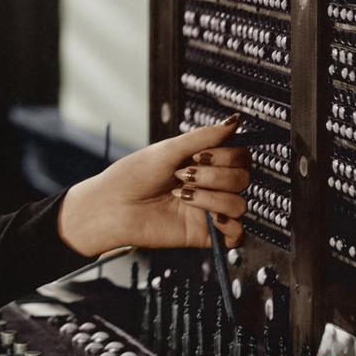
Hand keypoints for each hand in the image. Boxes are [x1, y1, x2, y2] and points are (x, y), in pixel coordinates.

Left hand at [57, 116, 250, 255]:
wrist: (113, 207)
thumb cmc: (132, 177)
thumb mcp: (169, 149)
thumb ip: (206, 136)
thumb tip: (235, 120)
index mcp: (203, 164)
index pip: (240, 158)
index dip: (225, 156)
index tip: (196, 156)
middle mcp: (208, 186)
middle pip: (243, 178)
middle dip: (213, 175)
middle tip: (182, 176)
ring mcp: (208, 211)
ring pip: (239, 203)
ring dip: (211, 196)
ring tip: (181, 195)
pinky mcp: (205, 234)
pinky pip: (237, 234)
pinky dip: (228, 224)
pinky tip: (208, 216)